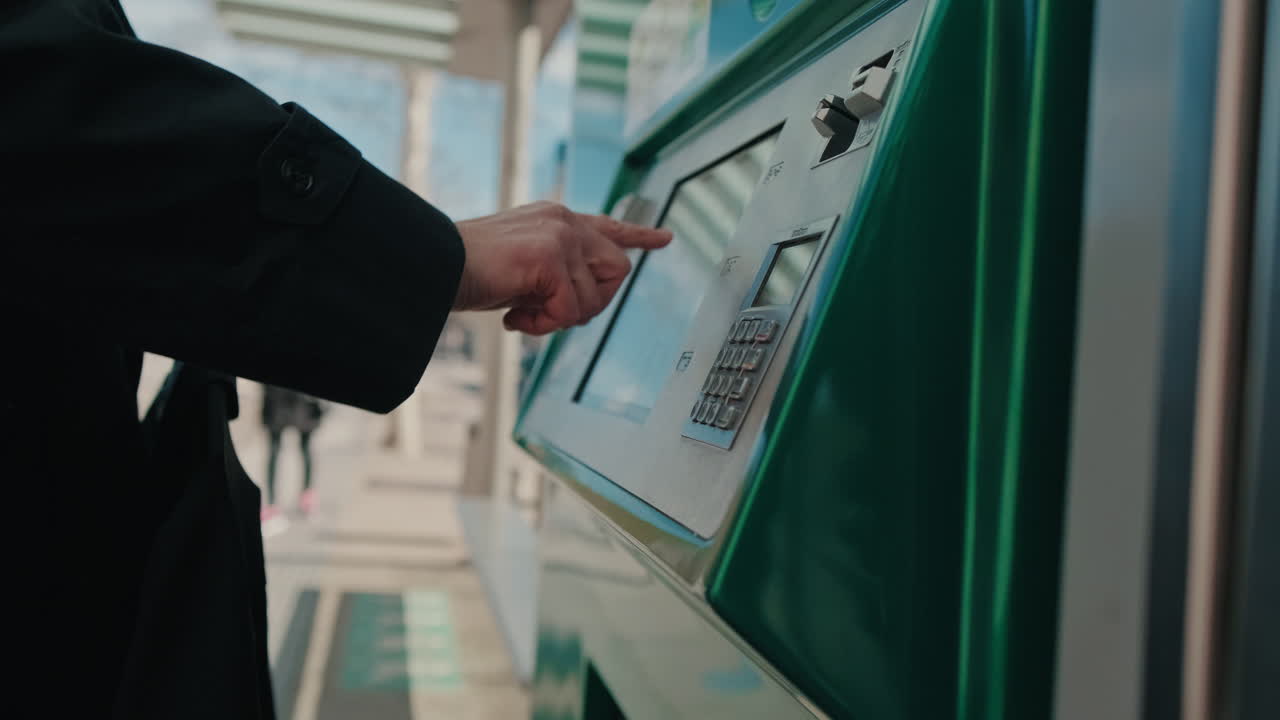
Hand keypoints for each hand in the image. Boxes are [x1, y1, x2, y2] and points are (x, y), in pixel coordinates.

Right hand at [453, 201, 672, 334]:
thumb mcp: (522, 271)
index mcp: (555, 219)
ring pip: (594, 297)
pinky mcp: (552, 255)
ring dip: (559, 319)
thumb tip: (578, 306)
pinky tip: (514, 318)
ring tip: (522, 314)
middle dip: (592, 303)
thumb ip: (555, 276)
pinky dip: (544, 325)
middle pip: (616, 270)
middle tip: (549, 314)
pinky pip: (571, 310)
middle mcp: (564, 220)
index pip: (608, 227)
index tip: (666, 239)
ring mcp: (560, 235)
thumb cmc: (468, 273)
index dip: (639, 236)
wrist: (434, 267)